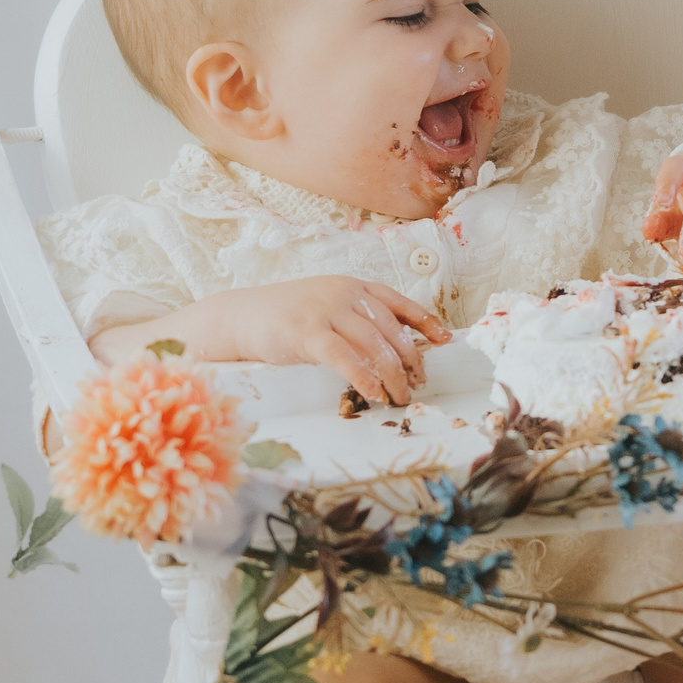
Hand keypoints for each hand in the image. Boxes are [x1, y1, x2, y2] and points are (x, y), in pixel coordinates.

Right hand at [92, 278, 449, 405]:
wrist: (237, 317)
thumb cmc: (284, 318)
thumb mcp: (325, 307)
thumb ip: (355, 318)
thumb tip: (392, 348)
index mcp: (352, 285)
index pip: (399, 302)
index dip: (425, 322)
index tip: (444, 340)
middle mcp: (344, 293)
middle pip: (392, 329)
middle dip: (411, 360)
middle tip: (418, 384)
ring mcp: (326, 310)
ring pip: (375, 345)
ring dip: (393, 376)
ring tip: (400, 397)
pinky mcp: (307, 333)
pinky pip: (346, 358)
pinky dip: (365, 378)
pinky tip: (374, 394)